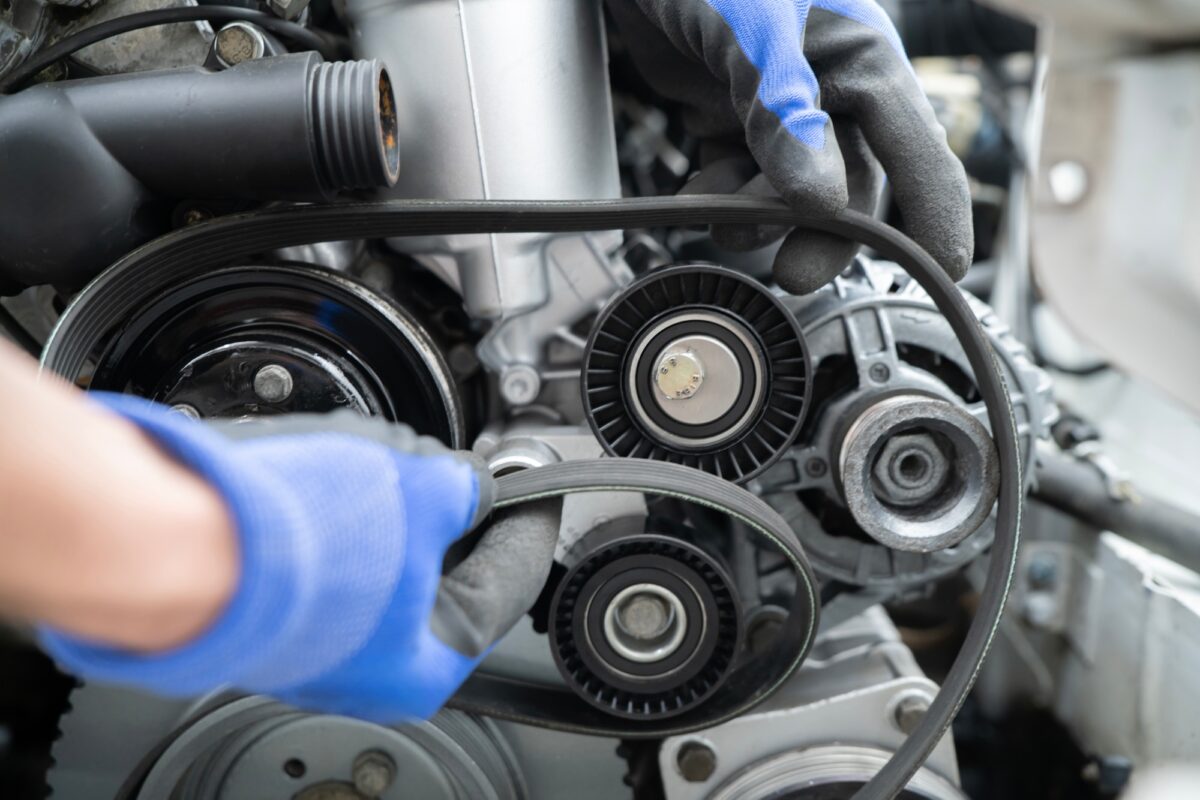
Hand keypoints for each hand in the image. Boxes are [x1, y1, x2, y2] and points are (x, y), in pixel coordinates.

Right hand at [40, 396, 559, 722]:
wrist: (175, 540)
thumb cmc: (298, 540)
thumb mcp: (419, 492)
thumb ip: (460, 491)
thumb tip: (467, 487)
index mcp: (421, 666)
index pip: (505, 589)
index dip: (529, 526)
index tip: (538, 492)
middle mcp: (361, 668)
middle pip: (437, 575)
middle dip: (451, 509)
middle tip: (468, 467)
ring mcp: (307, 638)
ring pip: (376, 557)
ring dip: (388, 503)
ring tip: (386, 460)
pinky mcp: (264, 602)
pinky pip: (324, 550)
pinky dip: (338, 510)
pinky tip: (329, 475)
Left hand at [607, 0, 972, 292]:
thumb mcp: (754, 29)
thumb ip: (785, 111)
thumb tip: (820, 202)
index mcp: (864, 59)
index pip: (919, 150)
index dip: (937, 214)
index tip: (944, 272)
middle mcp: (832, 87)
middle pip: (850, 188)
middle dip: (821, 234)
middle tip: (794, 273)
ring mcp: (781, 106)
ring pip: (790, 192)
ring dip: (758, 218)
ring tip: (718, 213)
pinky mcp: (732, 115)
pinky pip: (740, 178)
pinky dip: (721, 197)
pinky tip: (697, 191)